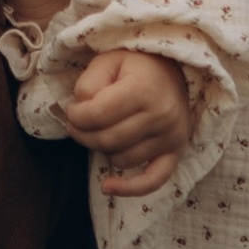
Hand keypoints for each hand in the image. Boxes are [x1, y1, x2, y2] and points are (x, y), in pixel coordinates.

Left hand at [65, 50, 193, 199]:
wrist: (174, 70)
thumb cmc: (136, 64)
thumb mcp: (108, 60)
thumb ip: (89, 82)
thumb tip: (80, 109)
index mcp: (144, 89)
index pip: (97, 115)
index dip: (75, 116)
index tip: (71, 111)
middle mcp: (161, 116)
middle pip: (107, 140)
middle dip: (82, 134)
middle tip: (75, 125)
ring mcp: (171, 137)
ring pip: (121, 159)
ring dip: (102, 150)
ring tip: (99, 132)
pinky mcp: (176, 152)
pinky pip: (153, 181)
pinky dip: (129, 189)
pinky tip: (108, 186)